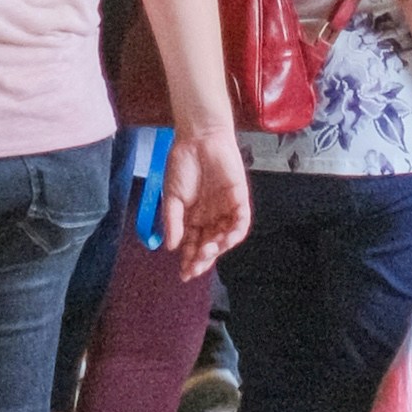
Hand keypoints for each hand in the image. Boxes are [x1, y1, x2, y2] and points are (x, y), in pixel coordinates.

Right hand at [157, 124, 250, 269]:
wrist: (199, 138)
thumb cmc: (182, 164)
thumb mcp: (172, 196)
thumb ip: (173, 221)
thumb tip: (171, 247)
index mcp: (193, 217)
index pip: (192, 244)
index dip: (189, 259)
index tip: (183, 274)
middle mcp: (210, 217)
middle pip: (209, 245)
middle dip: (202, 259)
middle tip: (194, 268)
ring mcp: (225, 209)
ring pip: (224, 237)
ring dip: (217, 249)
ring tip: (205, 253)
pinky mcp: (239, 200)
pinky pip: (240, 223)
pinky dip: (233, 234)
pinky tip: (223, 241)